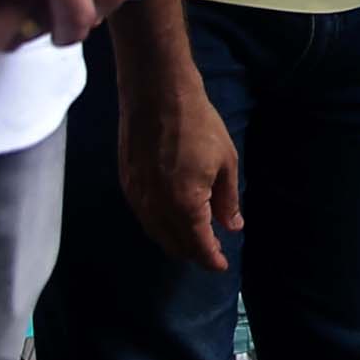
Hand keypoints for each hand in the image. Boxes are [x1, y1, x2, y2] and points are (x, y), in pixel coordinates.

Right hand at [119, 62, 244, 270]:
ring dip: (175, 242)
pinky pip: (144, 217)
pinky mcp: (127, 184)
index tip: (222, 266)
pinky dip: (159, 226)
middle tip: (211, 254)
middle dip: (194, 253)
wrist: (156, 94)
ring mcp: (137, 197)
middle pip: (174, 244)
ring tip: (194, 240)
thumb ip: (227, 200)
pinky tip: (172, 221)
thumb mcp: (225, 162)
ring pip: (156, 233)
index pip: (198, 245)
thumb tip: (232, 227)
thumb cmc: (198, 124)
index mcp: (184, 204)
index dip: (211, 259)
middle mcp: (156, 207)